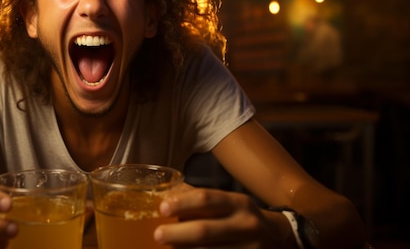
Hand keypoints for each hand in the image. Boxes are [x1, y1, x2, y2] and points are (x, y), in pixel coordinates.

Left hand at [154, 184, 287, 247]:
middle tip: (158, 235)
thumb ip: (199, 197)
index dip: (182, 203)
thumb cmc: (243, 216)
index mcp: (238, 203)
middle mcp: (244, 225)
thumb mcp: (229, 202)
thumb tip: (166, 194)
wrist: (280, 238)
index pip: (207, 199)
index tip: (162, 209)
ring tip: (169, 247)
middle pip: (204, 231)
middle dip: (177, 234)